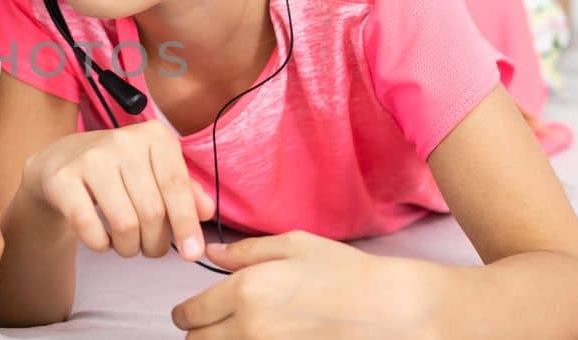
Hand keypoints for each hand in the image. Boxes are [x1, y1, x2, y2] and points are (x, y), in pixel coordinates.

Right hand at [20, 120, 215, 260]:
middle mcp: (122, 141)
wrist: (61, 160)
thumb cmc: (119, 171)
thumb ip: (185, 190)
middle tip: (149, 249)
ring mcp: (89, 158)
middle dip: (155, 243)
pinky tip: (102, 241)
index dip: (186, 223)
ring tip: (126, 245)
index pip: (176, 185)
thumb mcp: (155, 172)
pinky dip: (100, 244)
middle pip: (152, 211)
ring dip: (129, 248)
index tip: (192, 253)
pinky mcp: (62, 178)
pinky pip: (89, 226)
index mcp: (153, 136)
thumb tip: (207, 213)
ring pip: (124, 223)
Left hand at [172, 231, 442, 338]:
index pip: (191, 314)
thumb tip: (211, 253)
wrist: (391, 310)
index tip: (190, 312)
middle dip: (199, 332)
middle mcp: (250, 328)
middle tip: (212, 323)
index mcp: (245, 292)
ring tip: (237, 330)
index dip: (186, 313)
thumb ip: (245, 252)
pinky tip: (263, 337)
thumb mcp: (294, 246)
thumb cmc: (345, 273)